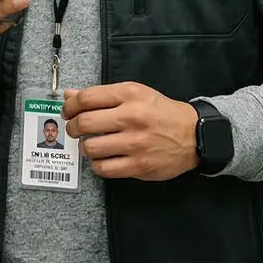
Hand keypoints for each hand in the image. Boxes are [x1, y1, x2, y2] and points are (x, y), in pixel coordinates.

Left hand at [63, 82, 199, 180]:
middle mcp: (131, 117)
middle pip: (85, 123)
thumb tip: (70, 95)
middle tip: (74, 129)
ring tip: (91, 144)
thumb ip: (102, 95)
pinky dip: (97, 165)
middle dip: (73, 127)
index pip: (88, 98)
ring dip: (85, 147)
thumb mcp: (135, 94)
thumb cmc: (161, 112)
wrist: (194, 135)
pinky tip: (102, 159)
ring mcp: (135, 143)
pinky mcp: (139, 166)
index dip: (71, 105)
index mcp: (130, 94)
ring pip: (91, 148)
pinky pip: (104, 169)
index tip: (68, 110)